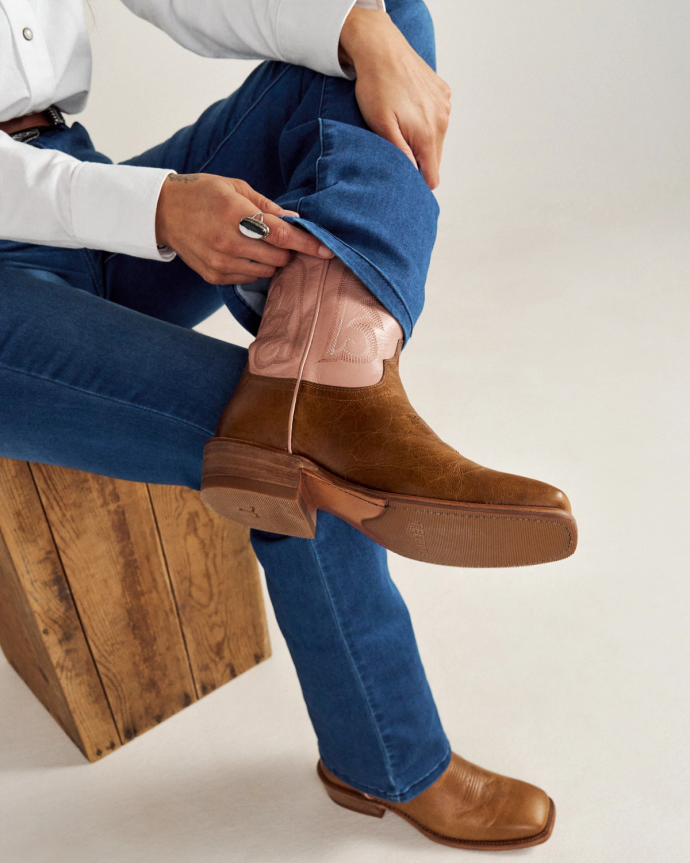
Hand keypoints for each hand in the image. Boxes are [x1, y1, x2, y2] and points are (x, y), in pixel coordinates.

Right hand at [155, 173, 332, 283]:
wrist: (164, 212)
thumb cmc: (203, 194)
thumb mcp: (235, 187)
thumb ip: (268, 207)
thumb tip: (297, 221)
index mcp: (235, 214)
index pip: (282, 235)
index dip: (307, 244)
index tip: (327, 251)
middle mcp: (228, 242)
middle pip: (279, 258)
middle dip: (286, 250)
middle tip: (281, 238)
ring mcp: (220, 263)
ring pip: (266, 272)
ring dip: (270, 260)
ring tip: (256, 242)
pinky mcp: (215, 276)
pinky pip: (249, 277)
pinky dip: (254, 267)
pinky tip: (241, 251)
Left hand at [339, 9, 450, 189]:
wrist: (380, 48)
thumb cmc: (376, 87)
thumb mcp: (381, 126)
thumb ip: (400, 154)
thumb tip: (413, 176)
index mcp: (427, 134)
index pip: (432, 176)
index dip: (417, 182)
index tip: (402, 179)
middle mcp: (442, 120)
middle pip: (434, 159)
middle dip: (418, 160)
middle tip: (395, 147)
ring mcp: (445, 105)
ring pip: (436, 138)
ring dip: (420, 139)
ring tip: (399, 124)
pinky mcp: (443, 93)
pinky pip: (438, 118)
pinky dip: (425, 119)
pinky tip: (408, 108)